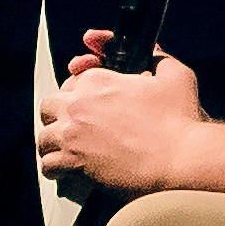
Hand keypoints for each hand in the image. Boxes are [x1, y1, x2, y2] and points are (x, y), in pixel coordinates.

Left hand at [37, 33, 224, 193]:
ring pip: (43, 136)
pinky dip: (54, 169)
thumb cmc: (180, 121)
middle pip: (49, 106)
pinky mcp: (74, 162)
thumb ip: (159, 59)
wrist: (180, 159)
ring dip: (53, 143)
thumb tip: (153, 53)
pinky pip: (48, 165)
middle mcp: (79, 104)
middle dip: (58, 115)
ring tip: (65, 151)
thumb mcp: (176, 76)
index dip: (78, 90)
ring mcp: (73, 134)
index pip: (73, 79)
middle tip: (72, 127)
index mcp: (99, 80)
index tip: (84, 101)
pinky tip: (64, 172)